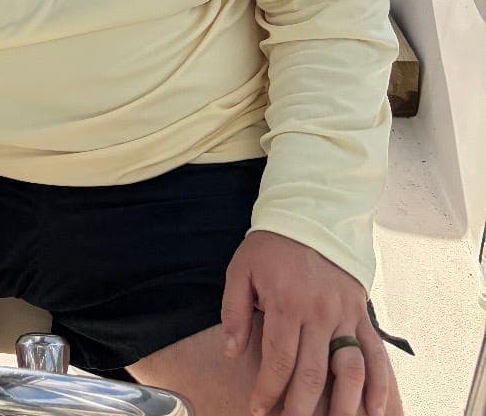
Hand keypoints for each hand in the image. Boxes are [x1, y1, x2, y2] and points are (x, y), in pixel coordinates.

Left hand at [221, 230, 389, 415]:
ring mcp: (345, 315)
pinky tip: (373, 411)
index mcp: (286, 303)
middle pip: (312, 374)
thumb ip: (234, 311)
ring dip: (342, 404)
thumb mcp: (241, 269)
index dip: (268, 391)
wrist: (311, 215)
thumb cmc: (271, 246)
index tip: (258, 409)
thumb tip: (232, 352)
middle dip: (299, 407)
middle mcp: (319, 313)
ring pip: (348, 370)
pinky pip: (375, 354)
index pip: (278, 361)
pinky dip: (379, 385)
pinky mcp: (362, 314)